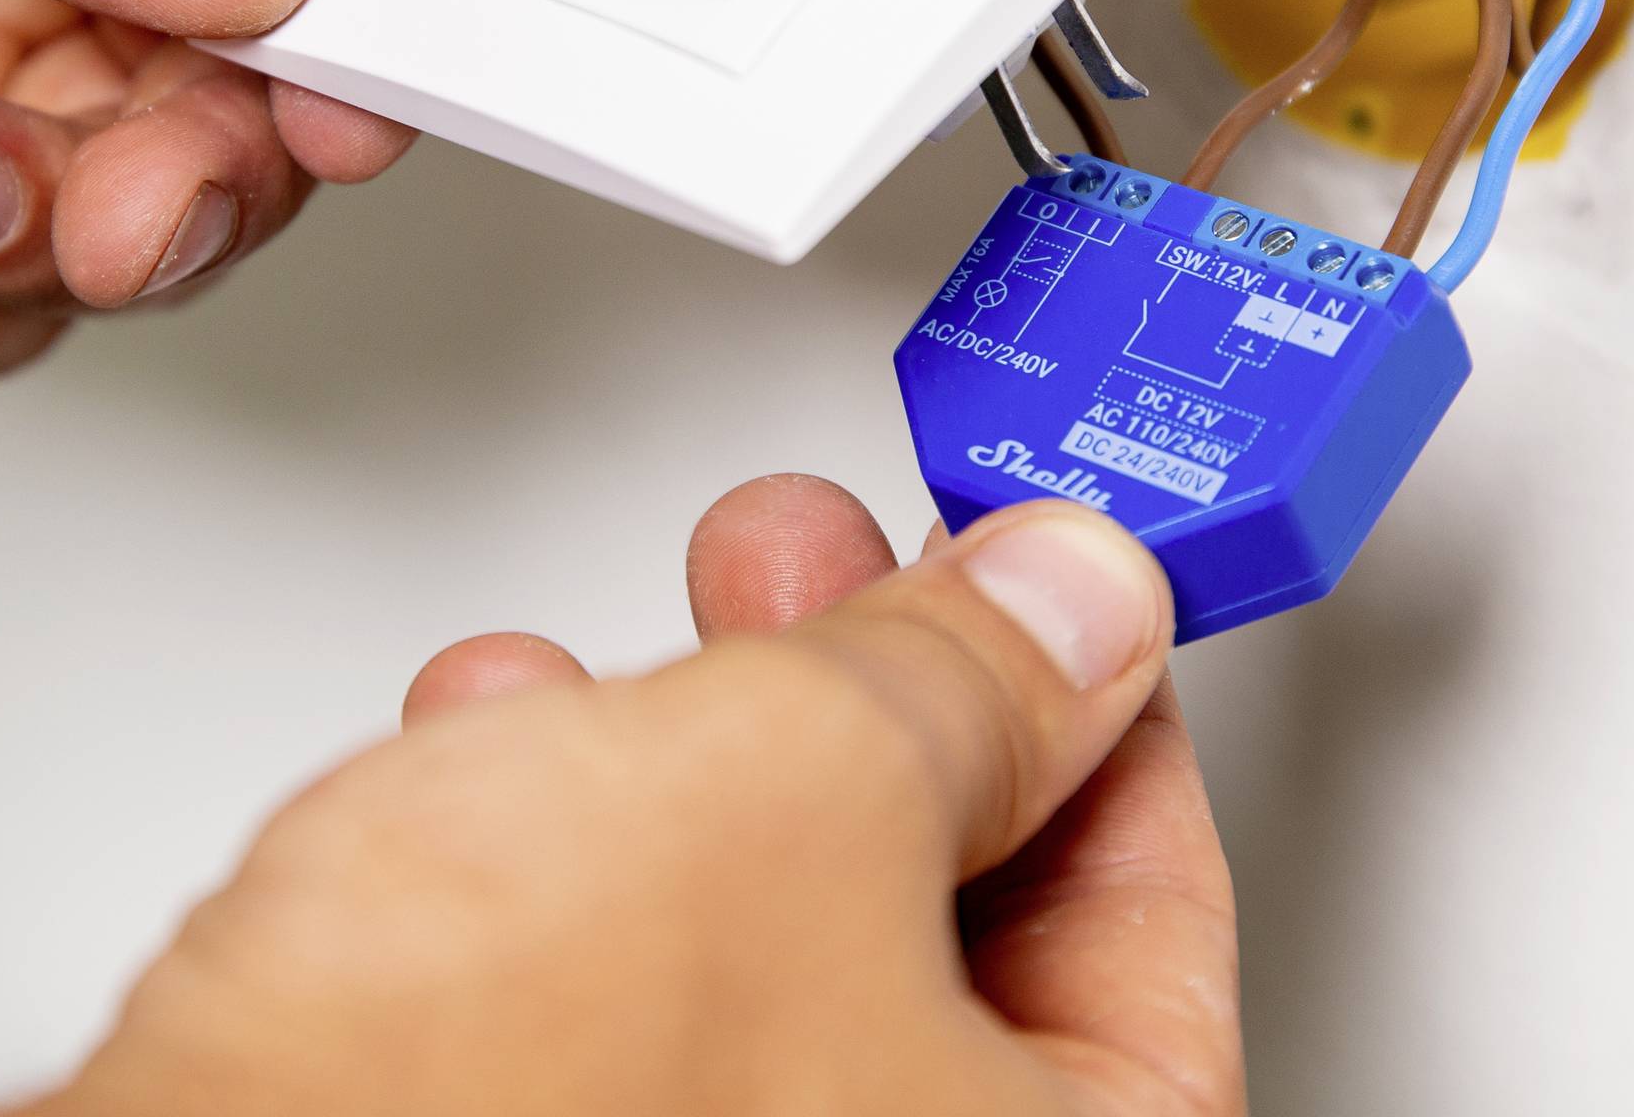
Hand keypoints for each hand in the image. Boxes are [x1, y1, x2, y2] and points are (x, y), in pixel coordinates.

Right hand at [44, 478, 1241, 1115]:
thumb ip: (962, 676)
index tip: (1051, 591)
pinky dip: (578, 862)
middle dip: (878, 707)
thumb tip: (1066, 605)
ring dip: (705, 759)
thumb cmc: (472, 1104)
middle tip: (840, 571)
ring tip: (654, 641)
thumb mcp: (795, 786)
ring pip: (770, 958)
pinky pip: (621, 1006)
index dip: (1106, 712)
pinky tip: (502, 753)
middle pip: (963, 939)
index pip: (1161, 928)